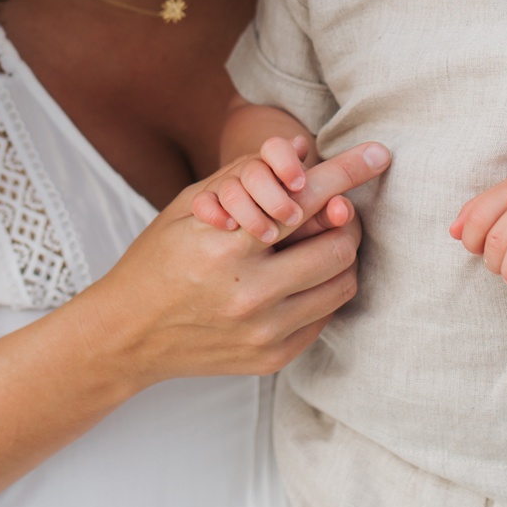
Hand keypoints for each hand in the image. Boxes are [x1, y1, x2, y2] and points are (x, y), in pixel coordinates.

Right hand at [88, 141, 393, 383]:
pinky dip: (322, 291)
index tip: (379, 154)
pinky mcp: (272, 358)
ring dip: (339, 257)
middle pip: (339, 247)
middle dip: (345, 221)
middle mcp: (250, 295)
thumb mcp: (190, 207)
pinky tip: (297, 279)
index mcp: (226, 249)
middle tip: (336, 210)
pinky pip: (324, 317)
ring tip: (317, 244)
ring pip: (342, 285)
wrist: (126, 335)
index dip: (348, 172)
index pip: (307, 200)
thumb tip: (303, 148)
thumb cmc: (157, 260)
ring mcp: (264, 333)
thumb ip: (248, 176)